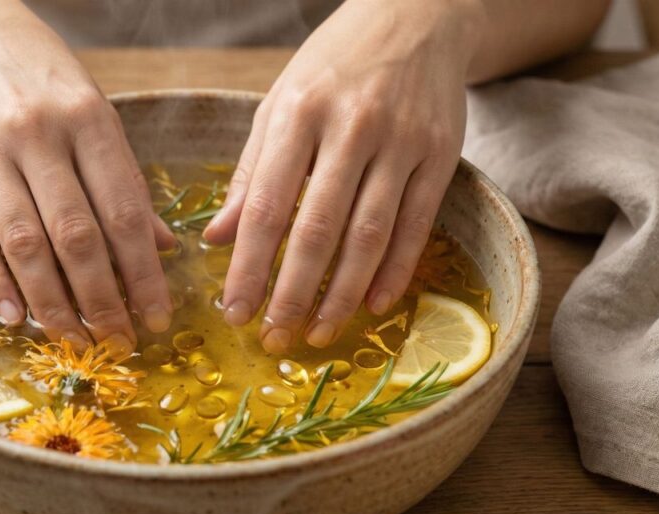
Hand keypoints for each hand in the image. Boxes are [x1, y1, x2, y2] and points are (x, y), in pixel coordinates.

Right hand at [0, 0, 175, 350]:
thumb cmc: (36, 74)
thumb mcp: (92, 110)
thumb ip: (123, 179)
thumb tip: (163, 247)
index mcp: (89, 118)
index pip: (124, 211)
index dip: (144, 273)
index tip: (158, 316)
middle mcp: (38, 133)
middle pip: (76, 236)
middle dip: (103, 300)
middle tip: (120, 342)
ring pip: (23, 242)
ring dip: (52, 303)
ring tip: (74, 340)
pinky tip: (15, 316)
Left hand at [203, 0, 479, 352]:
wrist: (416, 15)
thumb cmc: (333, 66)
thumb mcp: (279, 104)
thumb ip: (250, 173)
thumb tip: (216, 239)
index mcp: (298, 113)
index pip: (265, 205)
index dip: (248, 266)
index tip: (233, 312)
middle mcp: (351, 127)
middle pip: (318, 228)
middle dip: (293, 293)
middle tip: (274, 337)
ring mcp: (402, 141)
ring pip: (369, 235)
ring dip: (342, 294)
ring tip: (319, 334)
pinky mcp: (442, 154)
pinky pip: (417, 226)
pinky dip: (395, 271)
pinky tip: (372, 305)